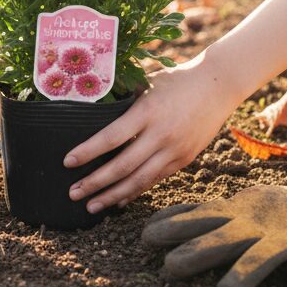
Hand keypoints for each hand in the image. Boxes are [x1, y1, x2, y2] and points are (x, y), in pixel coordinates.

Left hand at [64, 54, 239, 212]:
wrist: (218, 85)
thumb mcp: (147, 83)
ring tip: (92, 207)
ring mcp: (175, 150)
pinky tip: (118, 199)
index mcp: (147, 111)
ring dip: (113, 196)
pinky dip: (135, 191)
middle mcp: (161, 134)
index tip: (67, 162)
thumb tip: (92, 110)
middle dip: (95, 182)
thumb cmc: (176, 79)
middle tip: (72, 193)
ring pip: (139, 180)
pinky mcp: (184, 159)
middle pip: (122, 166)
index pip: (111, 137)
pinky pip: (155, 180)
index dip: (88, 152)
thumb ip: (125, 101)